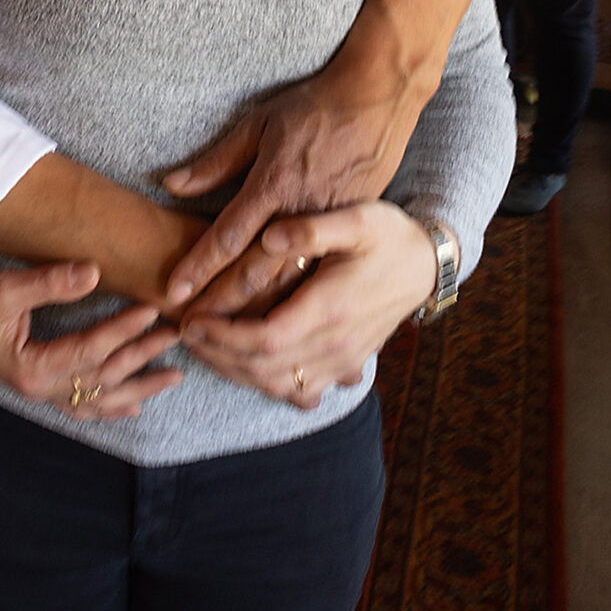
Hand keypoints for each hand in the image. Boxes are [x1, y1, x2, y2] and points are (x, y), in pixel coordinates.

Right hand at [0, 264, 182, 423]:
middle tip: (175, 335)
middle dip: (141, 358)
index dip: (122, 331)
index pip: (90, 351)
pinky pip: (79, 405)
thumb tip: (94, 272)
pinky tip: (131, 407)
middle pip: (102, 379)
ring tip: (171, 377)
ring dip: (136, 388)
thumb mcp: (4, 287)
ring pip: (97, 400)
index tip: (150, 311)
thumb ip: (50, 283)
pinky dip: (107, 407)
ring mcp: (38, 392)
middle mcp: (39, 388)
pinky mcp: (36, 385)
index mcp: (32, 368)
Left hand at [157, 61, 412, 309]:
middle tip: (191, 330)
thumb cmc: (313, 109)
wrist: (377, 101)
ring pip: (290, 284)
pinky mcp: (349, 234)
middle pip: (255, 272)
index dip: (198, 267)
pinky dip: (295, 304)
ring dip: (256, 313)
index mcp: (274, 185)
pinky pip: (319, 277)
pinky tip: (278, 329)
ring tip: (226, 340)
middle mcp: (301, 213)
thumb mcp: (259, 124)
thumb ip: (216, 161)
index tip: (175, 292)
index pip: (228, 236)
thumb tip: (171, 183)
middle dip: (221, 304)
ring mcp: (329, 228)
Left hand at [175, 203, 435, 408]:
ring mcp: (344, 361)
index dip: (221, 336)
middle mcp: (336, 344)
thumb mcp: (357, 218)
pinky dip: (268, 385)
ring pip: (279, 385)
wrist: (427, 264)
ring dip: (235, 372)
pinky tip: (245, 368)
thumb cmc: (388, 235)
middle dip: (217, 354)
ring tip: (204, 347)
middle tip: (183, 333)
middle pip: (263, 367)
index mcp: (330, 308)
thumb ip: (313, 228)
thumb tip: (269, 235)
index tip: (189, 320)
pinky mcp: (347, 365)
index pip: (263, 338)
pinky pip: (302, 391)